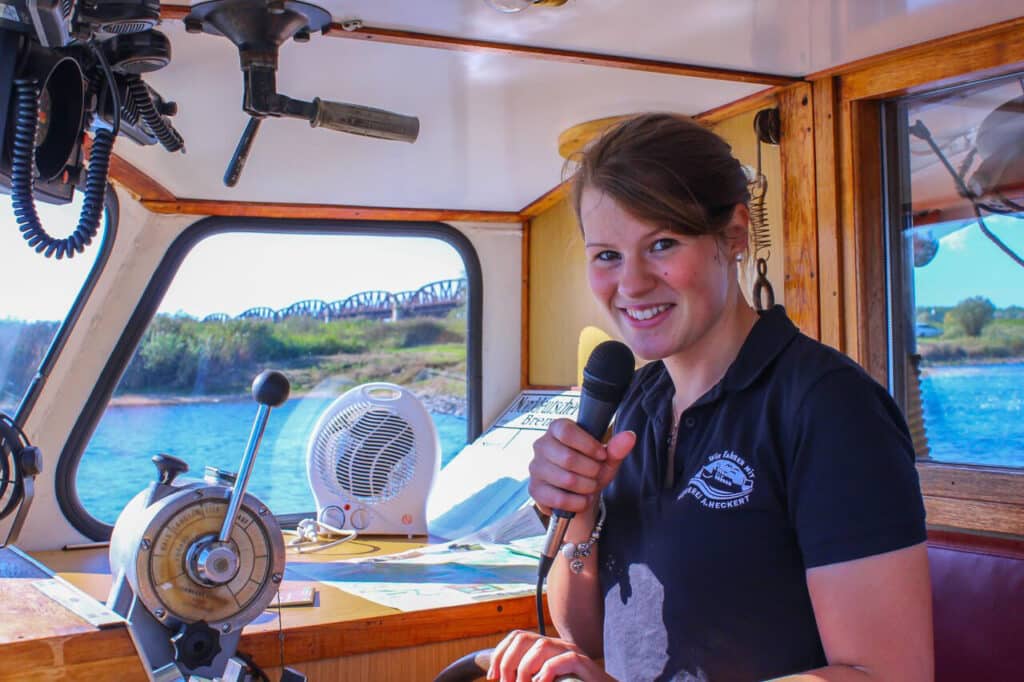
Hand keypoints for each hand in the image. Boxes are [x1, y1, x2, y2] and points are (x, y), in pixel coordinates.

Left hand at [487, 630, 614, 681]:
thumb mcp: (545, 681)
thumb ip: (530, 677)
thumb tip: (503, 680)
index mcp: (547, 649)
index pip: (517, 637)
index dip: (500, 654)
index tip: (492, 676)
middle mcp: (558, 645)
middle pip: (524, 637)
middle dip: (508, 661)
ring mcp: (572, 652)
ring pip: (542, 646)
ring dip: (525, 669)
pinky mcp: (584, 664)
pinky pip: (564, 660)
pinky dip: (548, 672)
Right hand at [528, 419, 635, 515]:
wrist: (578, 494)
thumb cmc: (589, 470)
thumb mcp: (605, 459)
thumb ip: (617, 448)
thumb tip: (629, 436)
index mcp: (557, 429)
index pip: (568, 432)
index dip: (588, 446)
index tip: (601, 455)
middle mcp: (542, 445)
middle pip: (568, 458)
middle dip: (591, 471)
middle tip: (596, 473)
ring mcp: (536, 468)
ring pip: (566, 480)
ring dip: (586, 487)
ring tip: (590, 486)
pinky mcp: (535, 489)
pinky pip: (559, 498)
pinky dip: (578, 502)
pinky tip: (582, 498)